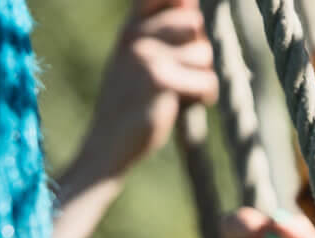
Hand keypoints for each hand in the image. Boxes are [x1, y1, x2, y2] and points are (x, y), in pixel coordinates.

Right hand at [76, 0, 218, 180]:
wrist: (107, 146)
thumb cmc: (130, 104)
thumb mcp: (136, 60)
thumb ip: (161, 32)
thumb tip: (192, 2)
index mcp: (130, 29)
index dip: (182, 4)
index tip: (187, 21)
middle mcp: (135, 36)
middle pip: (194, 22)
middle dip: (198, 50)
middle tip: (183, 73)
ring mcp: (146, 55)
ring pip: (204, 53)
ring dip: (200, 76)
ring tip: (179, 92)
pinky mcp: (159, 79)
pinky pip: (206, 80)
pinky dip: (204, 96)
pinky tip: (186, 104)